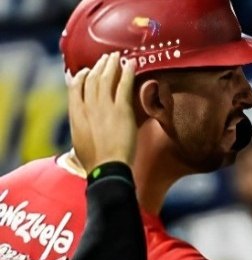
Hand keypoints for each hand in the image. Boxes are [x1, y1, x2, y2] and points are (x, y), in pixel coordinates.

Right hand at [68, 52, 136, 170]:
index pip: (76, 85)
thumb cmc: (94, 161)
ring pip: (106, 78)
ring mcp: (104, 106)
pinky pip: (123, 85)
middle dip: (99, 66)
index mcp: (75, 112)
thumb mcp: (79, 140)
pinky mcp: (120, 110)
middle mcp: (87, 105)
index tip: (88, 70)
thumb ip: (79, 125)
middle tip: (107, 58)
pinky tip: (131, 63)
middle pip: (92, 78)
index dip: (82, 75)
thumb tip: (80, 123)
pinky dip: (127, 72)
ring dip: (112, 64)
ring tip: (117, 56)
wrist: (106, 167)